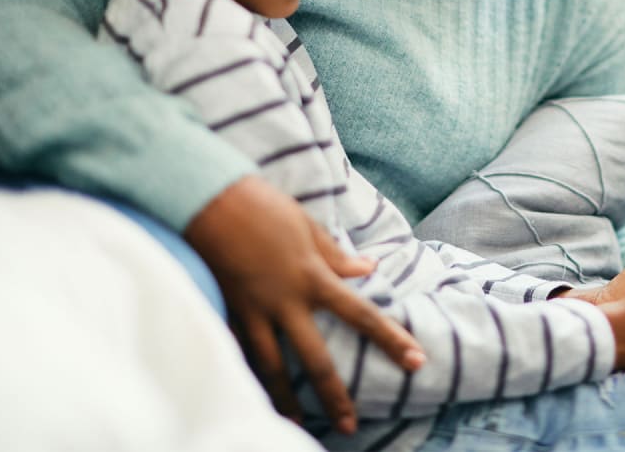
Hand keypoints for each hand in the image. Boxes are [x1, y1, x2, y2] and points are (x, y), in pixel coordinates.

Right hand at [184, 175, 424, 433]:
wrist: (209, 201)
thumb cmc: (262, 206)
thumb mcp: (307, 226)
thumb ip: (337, 255)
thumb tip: (368, 269)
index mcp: (313, 277)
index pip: (361, 314)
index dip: (390, 339)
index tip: (415, 360)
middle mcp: (286, 302)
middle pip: (316, 358)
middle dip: (334, 395)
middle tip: (351, 425)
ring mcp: (254, 311)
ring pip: (273, 367)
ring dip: (287, 399)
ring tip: (295, 423)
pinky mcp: (229, 312)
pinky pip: (243, 352)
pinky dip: (251, 375)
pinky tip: (255, 393)